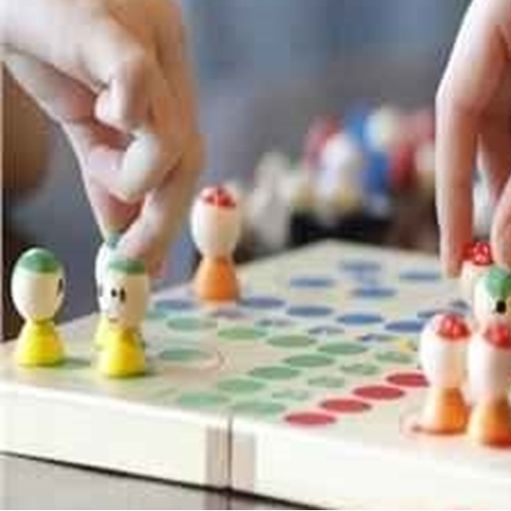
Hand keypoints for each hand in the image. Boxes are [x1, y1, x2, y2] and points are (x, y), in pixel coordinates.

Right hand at [2, 0, 202, 272]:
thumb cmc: (37, 26)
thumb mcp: (77, 111)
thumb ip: (101, 163)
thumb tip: (119, 230)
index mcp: (162, 80)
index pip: (182, 158)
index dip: (166, 214)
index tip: (144, 261)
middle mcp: (166, 58)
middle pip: (187, 155)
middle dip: (161, 219)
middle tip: (130, 264)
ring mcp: (143, 38)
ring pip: (172, 136)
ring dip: (139, 183)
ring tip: (101, 175)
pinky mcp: (105, 26)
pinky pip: (136, 77)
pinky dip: (130, 110)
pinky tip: (108, 117)